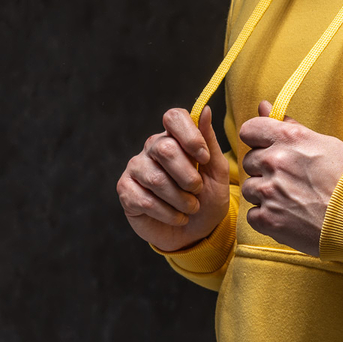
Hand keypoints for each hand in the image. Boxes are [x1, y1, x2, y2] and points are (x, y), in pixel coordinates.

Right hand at [117, 106, 230, 252]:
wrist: (196, 232)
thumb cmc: (207, 198)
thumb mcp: (217, 172)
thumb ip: (210, 142)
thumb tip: (206, 109)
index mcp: (175, 137)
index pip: (173, 117)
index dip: (190, 136)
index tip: (204, 158)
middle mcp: (152, 147)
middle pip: (165, 149)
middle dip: (188, 176)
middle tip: (197, 191)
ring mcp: (136, 168)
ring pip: (156, 179)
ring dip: (181, 200)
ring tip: (190, 208)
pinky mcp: (125, 190)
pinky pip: (145, 201)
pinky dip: (168, 214)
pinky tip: (177, 217)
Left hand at [240, 101, 342, 256]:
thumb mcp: (324, 143)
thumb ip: (288, 126)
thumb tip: (263, 107)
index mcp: (288, 139)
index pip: (249, 130)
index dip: (256, 139)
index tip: (266, 147)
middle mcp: (274, 162)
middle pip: (249, 161)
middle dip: (264, 169)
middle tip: (288, 178)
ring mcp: (269, 192)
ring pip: (250, 189)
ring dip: (264, 194)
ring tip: (290, 199)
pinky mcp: (268, 219)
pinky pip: (253, 214)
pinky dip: (267, 217)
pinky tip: (288, 215)